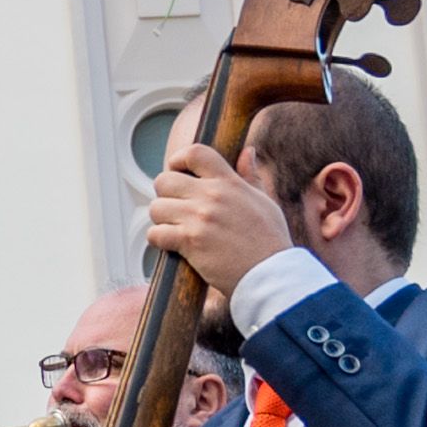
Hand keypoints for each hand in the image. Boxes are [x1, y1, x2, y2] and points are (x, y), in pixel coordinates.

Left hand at [147, 140, 292, 297]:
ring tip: (176, 229)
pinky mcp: (190, 240)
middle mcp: (212, 195)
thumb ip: (250, 176)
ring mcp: (199, 217)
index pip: (195, 152)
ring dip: (161, 219)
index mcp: (229, 182)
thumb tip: (248, 151)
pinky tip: (173, 245)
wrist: (270, 275)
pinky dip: (159, 240)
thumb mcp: (264, 201)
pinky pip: (155, 233)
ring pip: (156, 208)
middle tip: (176, 208)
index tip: (177, 171)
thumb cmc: (270, 241)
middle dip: (165, 195)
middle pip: (164, 180)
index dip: (178, 160)